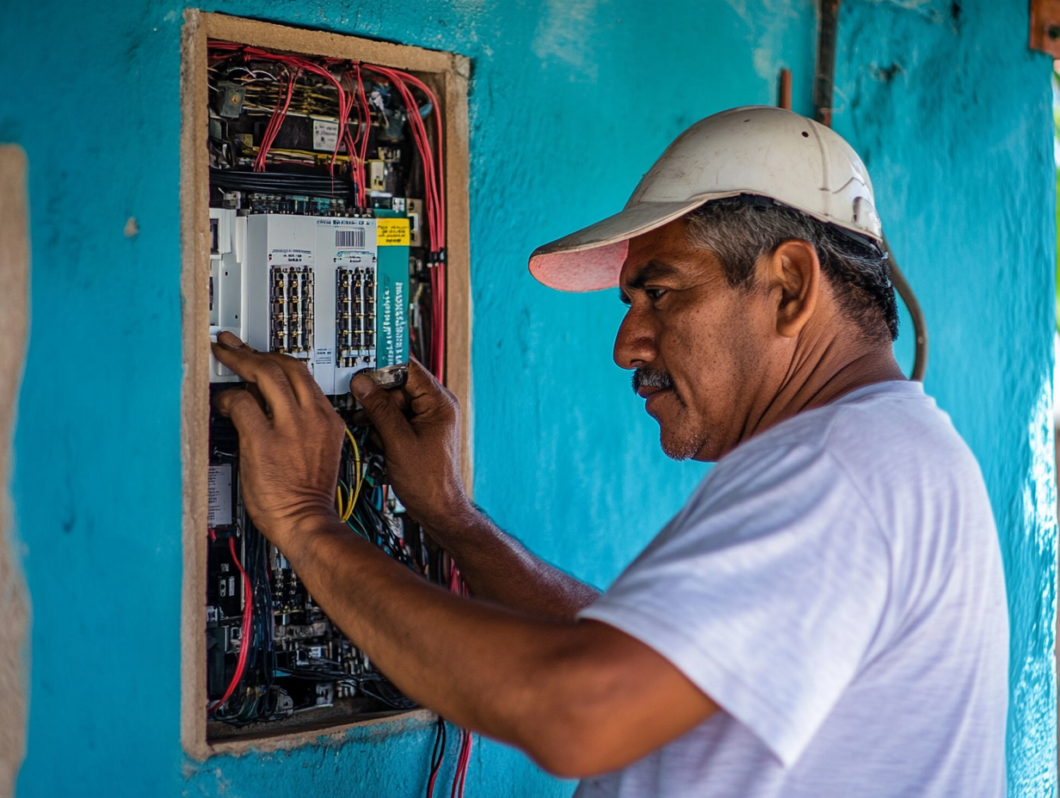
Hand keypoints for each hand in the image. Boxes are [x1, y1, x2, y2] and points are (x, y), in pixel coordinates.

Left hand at [211, 332, 346, 545]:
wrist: (307, 523)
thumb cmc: (308, 495)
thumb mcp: (320, 450)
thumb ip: (304, 424)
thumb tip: (273, 405)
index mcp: (328, 419)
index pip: (304, 375)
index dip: (277, 359)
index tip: (260, 354)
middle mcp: (312, 417)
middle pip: (286, 366)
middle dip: (256, 352)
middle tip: (234, 347)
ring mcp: (289, 428)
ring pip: (266, 375)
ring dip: (240, 361)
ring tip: (223, 357)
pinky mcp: (264, 441)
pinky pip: (242, 405)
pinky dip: (228, 399)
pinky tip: (221, 404)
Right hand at [350, 359, 471, 529]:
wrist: (438, 509)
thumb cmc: (428, 482)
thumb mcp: (398, 442)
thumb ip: (380, 410)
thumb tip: (363, 383)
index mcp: (439, 403)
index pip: (409, 368)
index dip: (383, 365)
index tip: (361, 364)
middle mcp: (436, 407)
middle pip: (398, 385)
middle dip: (377, 397)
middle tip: (359, 406)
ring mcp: (428, 420)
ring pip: (394, 403)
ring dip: (377, 415)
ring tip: (370, 431)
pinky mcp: (419, 432)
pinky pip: (396, 419)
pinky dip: (383, 427)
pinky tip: (378, 441)